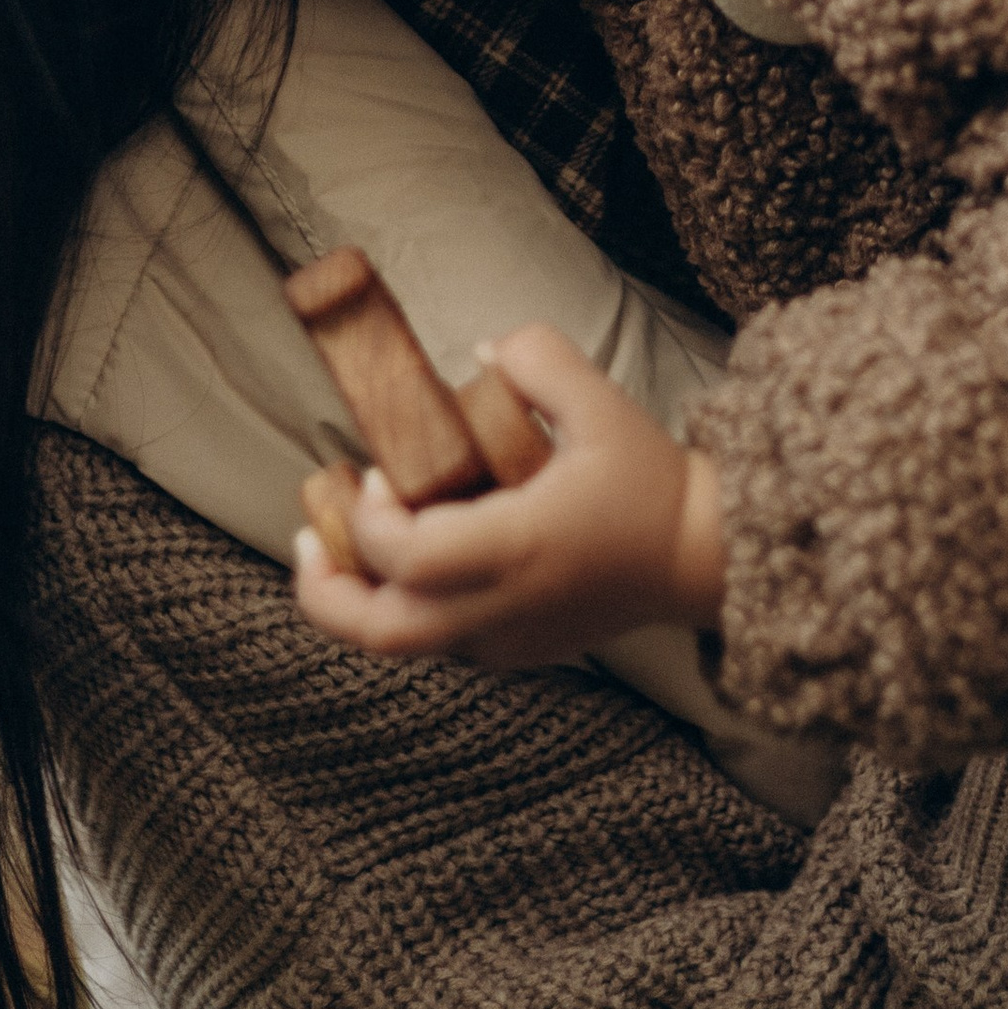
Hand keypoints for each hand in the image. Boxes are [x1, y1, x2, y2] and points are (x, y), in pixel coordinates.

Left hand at [290, 321, 725, 672]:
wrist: (696, 558)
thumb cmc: (649, 481)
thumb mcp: (602, 400)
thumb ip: (539, 360)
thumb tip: (478, 356)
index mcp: (519, 547)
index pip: (408, 556)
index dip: (370, 517)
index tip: (377, 471)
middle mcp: (501, 607)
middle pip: (379, 629)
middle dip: (323, 587)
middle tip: (310, 533)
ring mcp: (504, 640)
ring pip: (398, 648)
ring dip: (355, 601)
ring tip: (337, 548)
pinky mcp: (513, 652)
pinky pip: (434, 644)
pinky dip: (402, 607)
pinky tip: (404, 560)